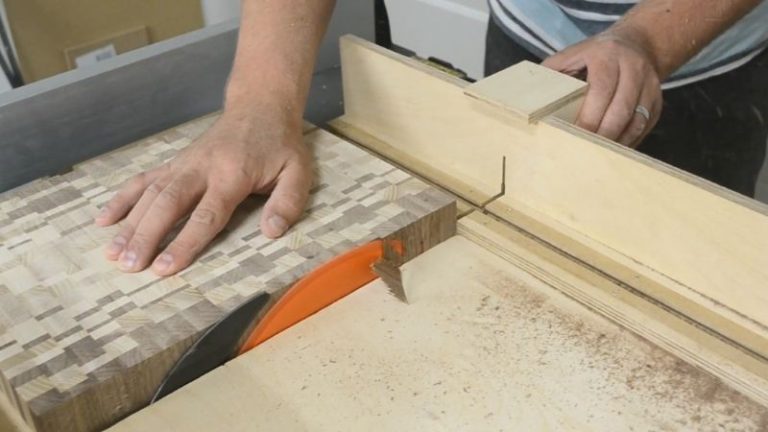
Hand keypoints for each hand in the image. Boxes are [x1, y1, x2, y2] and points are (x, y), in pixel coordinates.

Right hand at [95, 111, 311, 274]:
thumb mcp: (298, 172)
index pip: (206, 214)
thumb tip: (271, 232)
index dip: (185, 242)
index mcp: (232, 175)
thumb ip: (288, 202)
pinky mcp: (175, 162)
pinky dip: (122, 198)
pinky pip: (144, 179)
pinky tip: (103, 220)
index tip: (165, 268)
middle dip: (147, 236)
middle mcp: (201, 168)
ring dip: (130, 223)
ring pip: (150, 193)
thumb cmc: (280, 145)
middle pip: (168, 204)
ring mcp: (184, 163)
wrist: (260, 107)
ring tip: (112, 253)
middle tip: (129, 266)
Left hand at [542, 27, 662, 147]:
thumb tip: (529, 101)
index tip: (575, 136)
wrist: (638, 43)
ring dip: (617, 142)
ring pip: (636, 121)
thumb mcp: (572, 55)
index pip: (602, 89)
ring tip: (597, 158)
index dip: (590, 115)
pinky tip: (611, 153)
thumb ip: (553, 73)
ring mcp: (650, 86)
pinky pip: (645, 127)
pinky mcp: (658, 102)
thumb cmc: (595, 55)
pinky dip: (628, 142)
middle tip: (584, 153)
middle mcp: (633, 68)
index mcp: (607, 56)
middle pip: (621, 108)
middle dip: (603, 134)